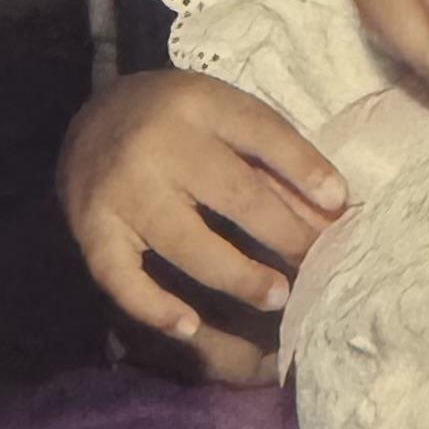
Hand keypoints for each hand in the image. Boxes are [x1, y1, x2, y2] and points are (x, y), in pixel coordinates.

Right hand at [58, 69, 346, 354]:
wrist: (88, 117)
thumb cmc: (175, 120)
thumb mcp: (222, 113)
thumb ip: (272, 155)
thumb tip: (332, 209)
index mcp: (197, 103)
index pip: (260, 132)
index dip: (304, 169)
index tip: (340, 206)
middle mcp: (157, 143)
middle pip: (234, 193)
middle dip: (284, 233)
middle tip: (317, 264)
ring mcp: (122, 190)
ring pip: (186, 243)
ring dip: (239, 276)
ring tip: (279, 296)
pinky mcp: (92, 229)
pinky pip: (122, 278)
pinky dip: (155, 306)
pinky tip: (189, 326)